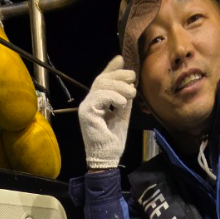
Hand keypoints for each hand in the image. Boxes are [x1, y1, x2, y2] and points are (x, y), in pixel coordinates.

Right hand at [78, 55, 136, 169]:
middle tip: (133, 77)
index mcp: (97, 102)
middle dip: (119, 75)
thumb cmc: (113, 141)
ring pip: (101, 86)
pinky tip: (122, 103)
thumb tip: (130, 84)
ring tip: (131, 94)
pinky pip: (100, 96)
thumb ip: (124, 100)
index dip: (111, 69)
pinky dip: (113, 97)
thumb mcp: (122, 116)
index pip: (102, 81)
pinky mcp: (86, 113)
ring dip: (120, 87)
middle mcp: (89, 102)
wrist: (106, 158)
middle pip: (102, 80)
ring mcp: (86, 107)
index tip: (121, 59)